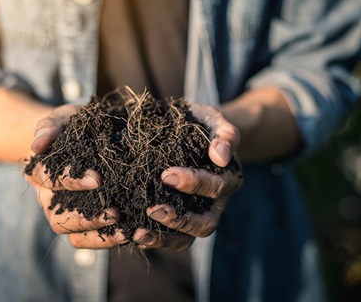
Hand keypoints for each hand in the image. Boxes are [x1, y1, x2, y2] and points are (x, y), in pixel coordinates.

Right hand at [25, 104, 126, 248]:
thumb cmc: (74, 126)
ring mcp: (64, 214)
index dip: (70, 181)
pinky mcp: (82, 226)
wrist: (87, 136)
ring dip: (97, 232)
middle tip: (114, 210)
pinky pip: (87, 241)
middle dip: (85, 215)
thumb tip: (37, 146)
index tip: (98, 178)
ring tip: (123, 227)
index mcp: (39, 172)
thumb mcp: (64, 118)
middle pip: (57, 216)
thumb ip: (51, 126)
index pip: (48, 179)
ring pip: (71, 234)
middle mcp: (48, 198)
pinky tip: (130, 232)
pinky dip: (107, 240)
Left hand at [133, 104, 242, 250]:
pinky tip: (133, 234)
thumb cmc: (200, 124)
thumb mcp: (213, 120)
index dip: (194, 184)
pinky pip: (170, 240)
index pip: (216, 187)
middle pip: (206, 223)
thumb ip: (223, 134)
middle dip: (180, 219)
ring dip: (164, 237)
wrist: (189, 129)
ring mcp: (197, 215)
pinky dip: (153, 240)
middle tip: (152, 209)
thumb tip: (221, 157)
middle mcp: (214, 203)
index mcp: (227, 179)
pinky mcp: (178, 222)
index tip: (166, 175)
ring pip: (188, 239)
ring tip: (138, 232)